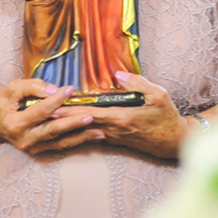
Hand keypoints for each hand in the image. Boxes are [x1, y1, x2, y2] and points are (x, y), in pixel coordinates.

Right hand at [0, 80, 104, 155]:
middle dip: (74, 123)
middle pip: (53, 130)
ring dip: (81, 137)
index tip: (71, 89)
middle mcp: (23, 139)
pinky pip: (59, 146)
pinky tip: (91, 137)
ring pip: (60, 142)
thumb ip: (33, 87)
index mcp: (14, 123)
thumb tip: (55, 90)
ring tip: (100, 132)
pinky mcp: (38, 151)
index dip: (56, 100)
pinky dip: (76, 141)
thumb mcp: (12, 88)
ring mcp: (31, 148)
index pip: (40, 111)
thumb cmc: (2, 102)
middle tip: (92, 116)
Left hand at [54, 72, 190, 159]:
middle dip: (62, 117)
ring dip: (68, 124)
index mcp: (122, 118)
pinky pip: (94, 134)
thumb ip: (138, 83)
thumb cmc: (168, 117)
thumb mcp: (159, 95)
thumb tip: (119, 74)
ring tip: (49, 117)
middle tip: (41, 111)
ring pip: (86, 130)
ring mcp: (115, 137)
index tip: (53, 105)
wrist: (175, 142)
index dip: (71, 110)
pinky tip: (69, 126)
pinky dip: (80, 129)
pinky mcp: (117, 140)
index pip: (90, 114)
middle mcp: (114, 130)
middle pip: (82, 123)